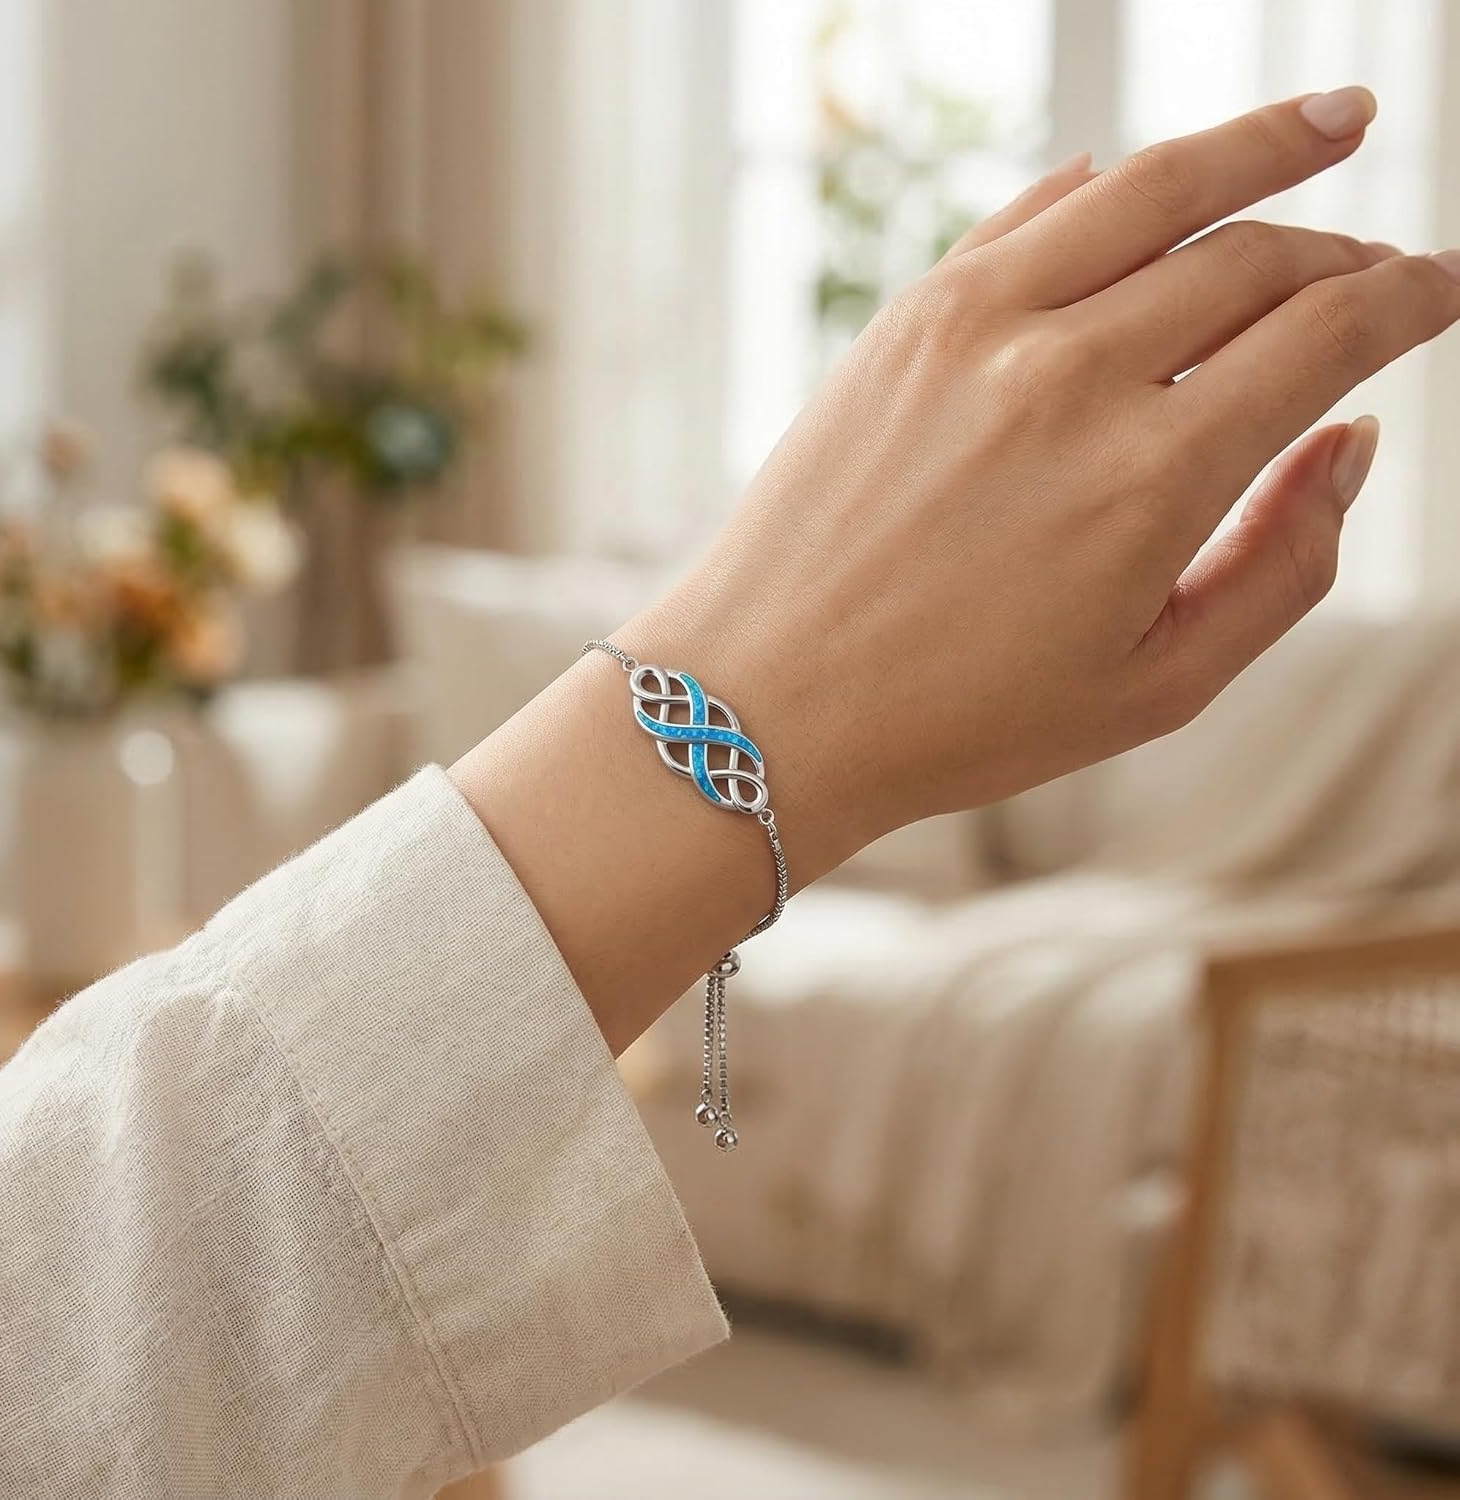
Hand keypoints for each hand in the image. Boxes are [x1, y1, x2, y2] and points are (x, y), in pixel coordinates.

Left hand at [625, 87, 1458, 874]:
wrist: (767, 706)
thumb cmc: (959, 720)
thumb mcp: (1154, 690)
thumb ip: (1280, 566)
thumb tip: (1354, 444)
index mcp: (1152, 478)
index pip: (1325, 336)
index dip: (1407, 301)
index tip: (1442, 288)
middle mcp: (1072, 375)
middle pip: (1252, 258)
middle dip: (1338, 252)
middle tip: (1378, 266)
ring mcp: (978, 328)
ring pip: (1152, 192)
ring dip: (1256, 147)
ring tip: (1329, 124)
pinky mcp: (906, 320)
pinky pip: (1030, 216)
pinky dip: (1102, 186)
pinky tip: (1141, 173)